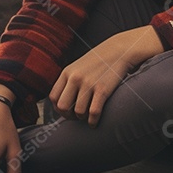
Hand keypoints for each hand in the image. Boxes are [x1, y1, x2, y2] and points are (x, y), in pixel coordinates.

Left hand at [49, 25, 164, 126]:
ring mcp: (89, 84)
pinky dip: (93, 121)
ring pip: (78, 112)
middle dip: (68, 116)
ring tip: (88, 117)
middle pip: (63, 107)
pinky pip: (93, 112)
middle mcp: (76, 78)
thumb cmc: (100, 60)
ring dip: (83, 118)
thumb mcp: (79, 66)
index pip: (53, 97)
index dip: (58, 108)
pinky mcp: (103, 89)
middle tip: (76, 117)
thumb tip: (62, 102)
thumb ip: (69, 80)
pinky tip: (94, 122)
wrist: (120, 50)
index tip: (66, 111)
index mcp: (67, 72)